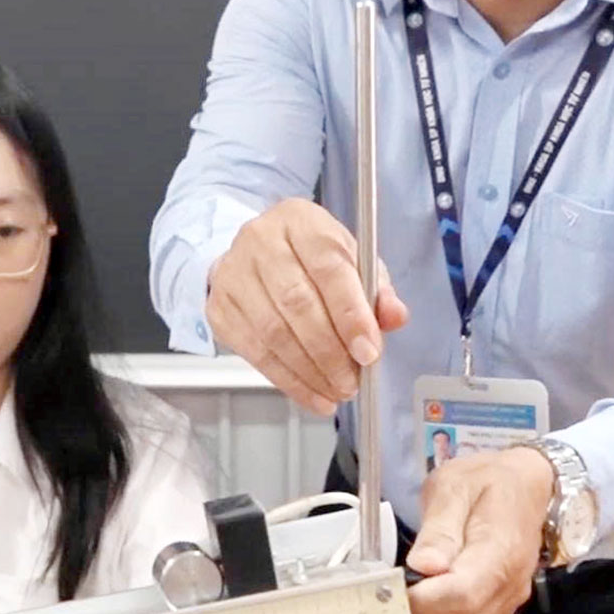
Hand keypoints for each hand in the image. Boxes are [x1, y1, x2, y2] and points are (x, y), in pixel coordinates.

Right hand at [205, 198, 408, 413]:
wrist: (257, 255)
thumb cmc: (311, 258)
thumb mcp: (351, 261)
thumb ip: (377, 290)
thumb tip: (394, 318)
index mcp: (300, 221)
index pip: (327, 268)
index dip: (350, 315)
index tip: (368, 352)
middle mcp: (260, 240)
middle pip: (296, 302)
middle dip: (329, 351)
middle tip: (351, 381)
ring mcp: (232, 273)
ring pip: (272, 332)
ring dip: (308, 370)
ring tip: (335, 391)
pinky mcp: (219, 306)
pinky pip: (253, 351)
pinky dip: (286, 379)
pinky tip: (310, 393)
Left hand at [382, 447, 553, 613]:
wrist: (523, 491)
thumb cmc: (486, 484)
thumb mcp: (457, 486)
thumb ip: (440, 527)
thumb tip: (424, 564)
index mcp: (500, 555)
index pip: (462, 595)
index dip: (418, 602)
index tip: (382, 592)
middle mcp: (504, 596)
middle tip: (362, 612)